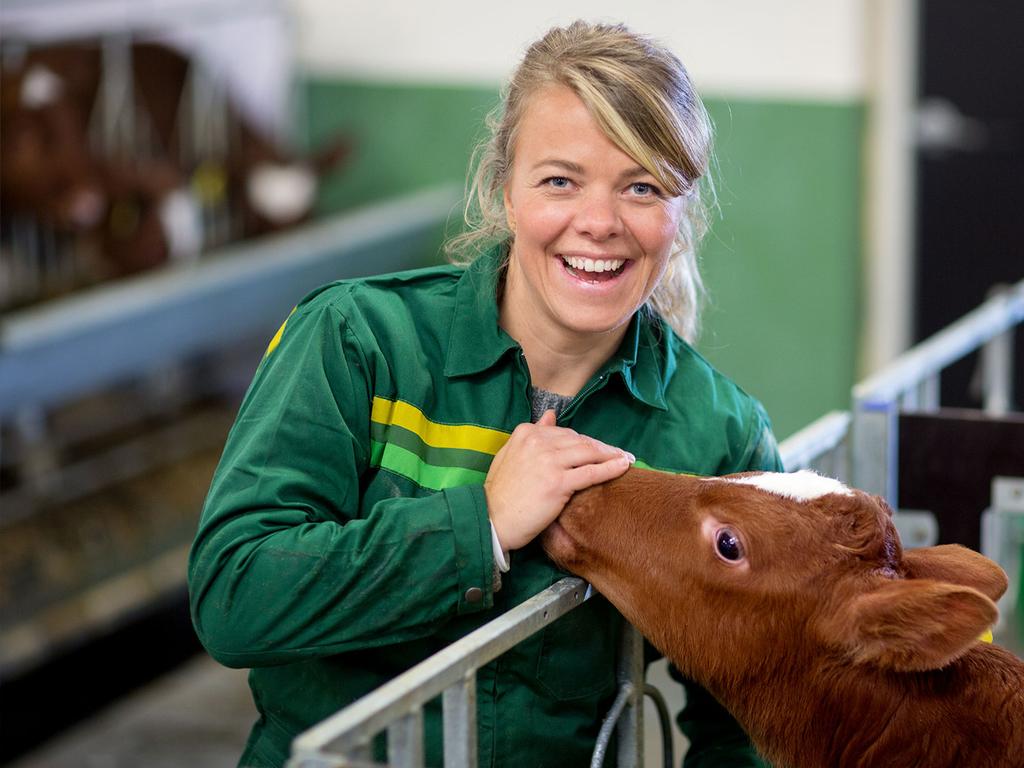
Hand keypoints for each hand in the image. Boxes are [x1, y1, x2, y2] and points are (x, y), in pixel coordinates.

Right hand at [485, 410, 633, 550]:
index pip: (565, 432)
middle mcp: (538, 442)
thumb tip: (551, 415)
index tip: (598, 448)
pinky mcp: (558, 482)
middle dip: (601, 447)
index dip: (585, 441)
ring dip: (610, 455)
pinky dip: (611, 468)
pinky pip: (591, 472)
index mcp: (526, 433)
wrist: (491, 519)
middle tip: (617, 454)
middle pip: (580, 440)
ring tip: (625, 458)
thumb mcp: (510, 455)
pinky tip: (623, 466)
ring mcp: (549, 461)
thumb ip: (533, 434)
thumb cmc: (501, 493)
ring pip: (589, 452)